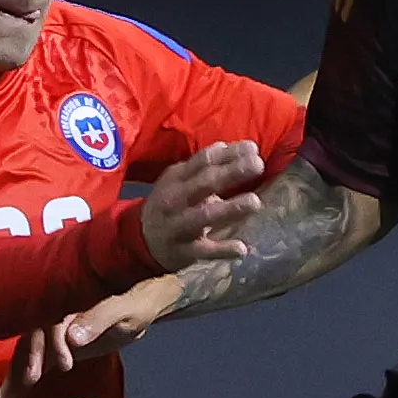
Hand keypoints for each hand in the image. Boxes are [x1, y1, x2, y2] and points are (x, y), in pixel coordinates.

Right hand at [0, 276, 181, 397]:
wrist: (140, 300)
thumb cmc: (137, 300)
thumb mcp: (126, 308)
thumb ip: (101, 318)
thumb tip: (72, 338)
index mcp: (68, 296)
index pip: (52, 318)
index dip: (53, 340)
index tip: (63, 363)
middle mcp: (54, 309)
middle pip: (33, 334)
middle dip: (27, 360)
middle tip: (28, 383)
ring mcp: (52, 327)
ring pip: (28, 349)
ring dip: (16, 374)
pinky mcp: (54, 343)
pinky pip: (34, 360)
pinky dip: (21, 378)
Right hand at [140, 140, 266, 269]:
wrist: (140, 239)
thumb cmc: (170, 204)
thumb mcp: (181, 182)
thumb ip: (207, 168)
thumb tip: (235, 147)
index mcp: (177, 178)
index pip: (203, 161)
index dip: (228, 154)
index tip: (253, 148)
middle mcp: (175, 199)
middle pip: (205, 182)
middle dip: (232, 172)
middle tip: (258, 165)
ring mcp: (178, 225)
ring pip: (205, 215)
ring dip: (230, 208)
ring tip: (255, 202)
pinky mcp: (183, 250)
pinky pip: (204, 250)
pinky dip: (222, 250)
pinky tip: (242, 249)